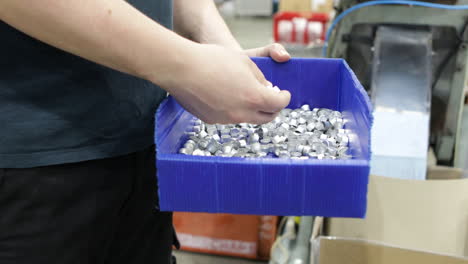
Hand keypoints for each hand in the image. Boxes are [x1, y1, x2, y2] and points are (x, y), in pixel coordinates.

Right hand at [163, 43, 290, 123]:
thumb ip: (260, 78)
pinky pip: (227, 117)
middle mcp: (241, 113)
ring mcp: (225, 119)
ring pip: (246, 117)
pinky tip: (223, 94)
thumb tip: (266, 88)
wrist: (181, 68)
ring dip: (250, 108)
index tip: (284, 94)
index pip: (278, 104)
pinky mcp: (211, 120)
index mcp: (254, 97)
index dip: (284, 98)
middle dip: (272, 109)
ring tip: (243, 92)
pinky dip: (232, 109)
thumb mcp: (245, 61)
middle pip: (265, 118)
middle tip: (271, 99)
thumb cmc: (213, 60)